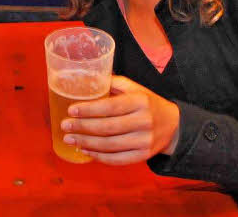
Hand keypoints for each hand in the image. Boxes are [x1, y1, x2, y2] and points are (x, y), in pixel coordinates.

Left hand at [60, 75, 179, 164]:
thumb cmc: (147, 103)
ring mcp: (144, 141)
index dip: (89, 109)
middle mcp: (143, 121)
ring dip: (86, 143)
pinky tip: (86, 151)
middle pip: (107, 127)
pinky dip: (99, 156)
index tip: (71, 110)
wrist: (173, 125)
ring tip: (70, 139)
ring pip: (110, 145)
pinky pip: (117, 159)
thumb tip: (87, 79)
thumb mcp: (135, 88)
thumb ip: (113, 83)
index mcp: (140, 101)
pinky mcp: (143, 156)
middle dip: (82, 127)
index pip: (110, 107)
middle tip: (65, 126)